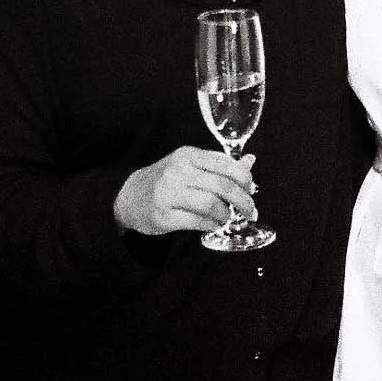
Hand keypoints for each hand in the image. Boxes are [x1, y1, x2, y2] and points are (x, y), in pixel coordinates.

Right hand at [114, 147, 257, 236]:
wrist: (130, 196)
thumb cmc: (167, 180)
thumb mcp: (190, 165)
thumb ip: (220, 165)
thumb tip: (250, 161)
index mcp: (188, 155)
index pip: (226, 164)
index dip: (245, 179)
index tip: (251, 190)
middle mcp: (178, 171)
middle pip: (222, 186)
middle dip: (242, 201)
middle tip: (250, 211)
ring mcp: (168, 193)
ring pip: (211, 205)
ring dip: (226, 215)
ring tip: (228, 218)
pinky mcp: (163, 215)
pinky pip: (197, 222)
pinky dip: (212, 225)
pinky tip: (214, 224)